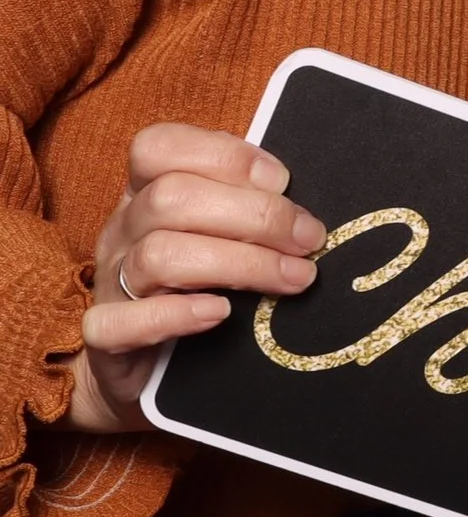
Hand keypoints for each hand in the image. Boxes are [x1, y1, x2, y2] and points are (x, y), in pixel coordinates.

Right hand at [70, 125, 327, 433]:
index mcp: (148, 192)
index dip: (224, 156)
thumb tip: (311, 205)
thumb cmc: (202, 283)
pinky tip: (220, 314)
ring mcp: (111, 283)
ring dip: (240, 264)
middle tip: (310, 240)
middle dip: (256, 216)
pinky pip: (120, 323)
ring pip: (159, 255)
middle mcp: (124, 230)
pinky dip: (174, 315)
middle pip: (172, 199)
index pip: (158, 147)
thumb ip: (252, 206)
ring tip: (294, 279)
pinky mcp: (107, 339)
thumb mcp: (223, 233)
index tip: (283, 180)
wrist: (147, 369)